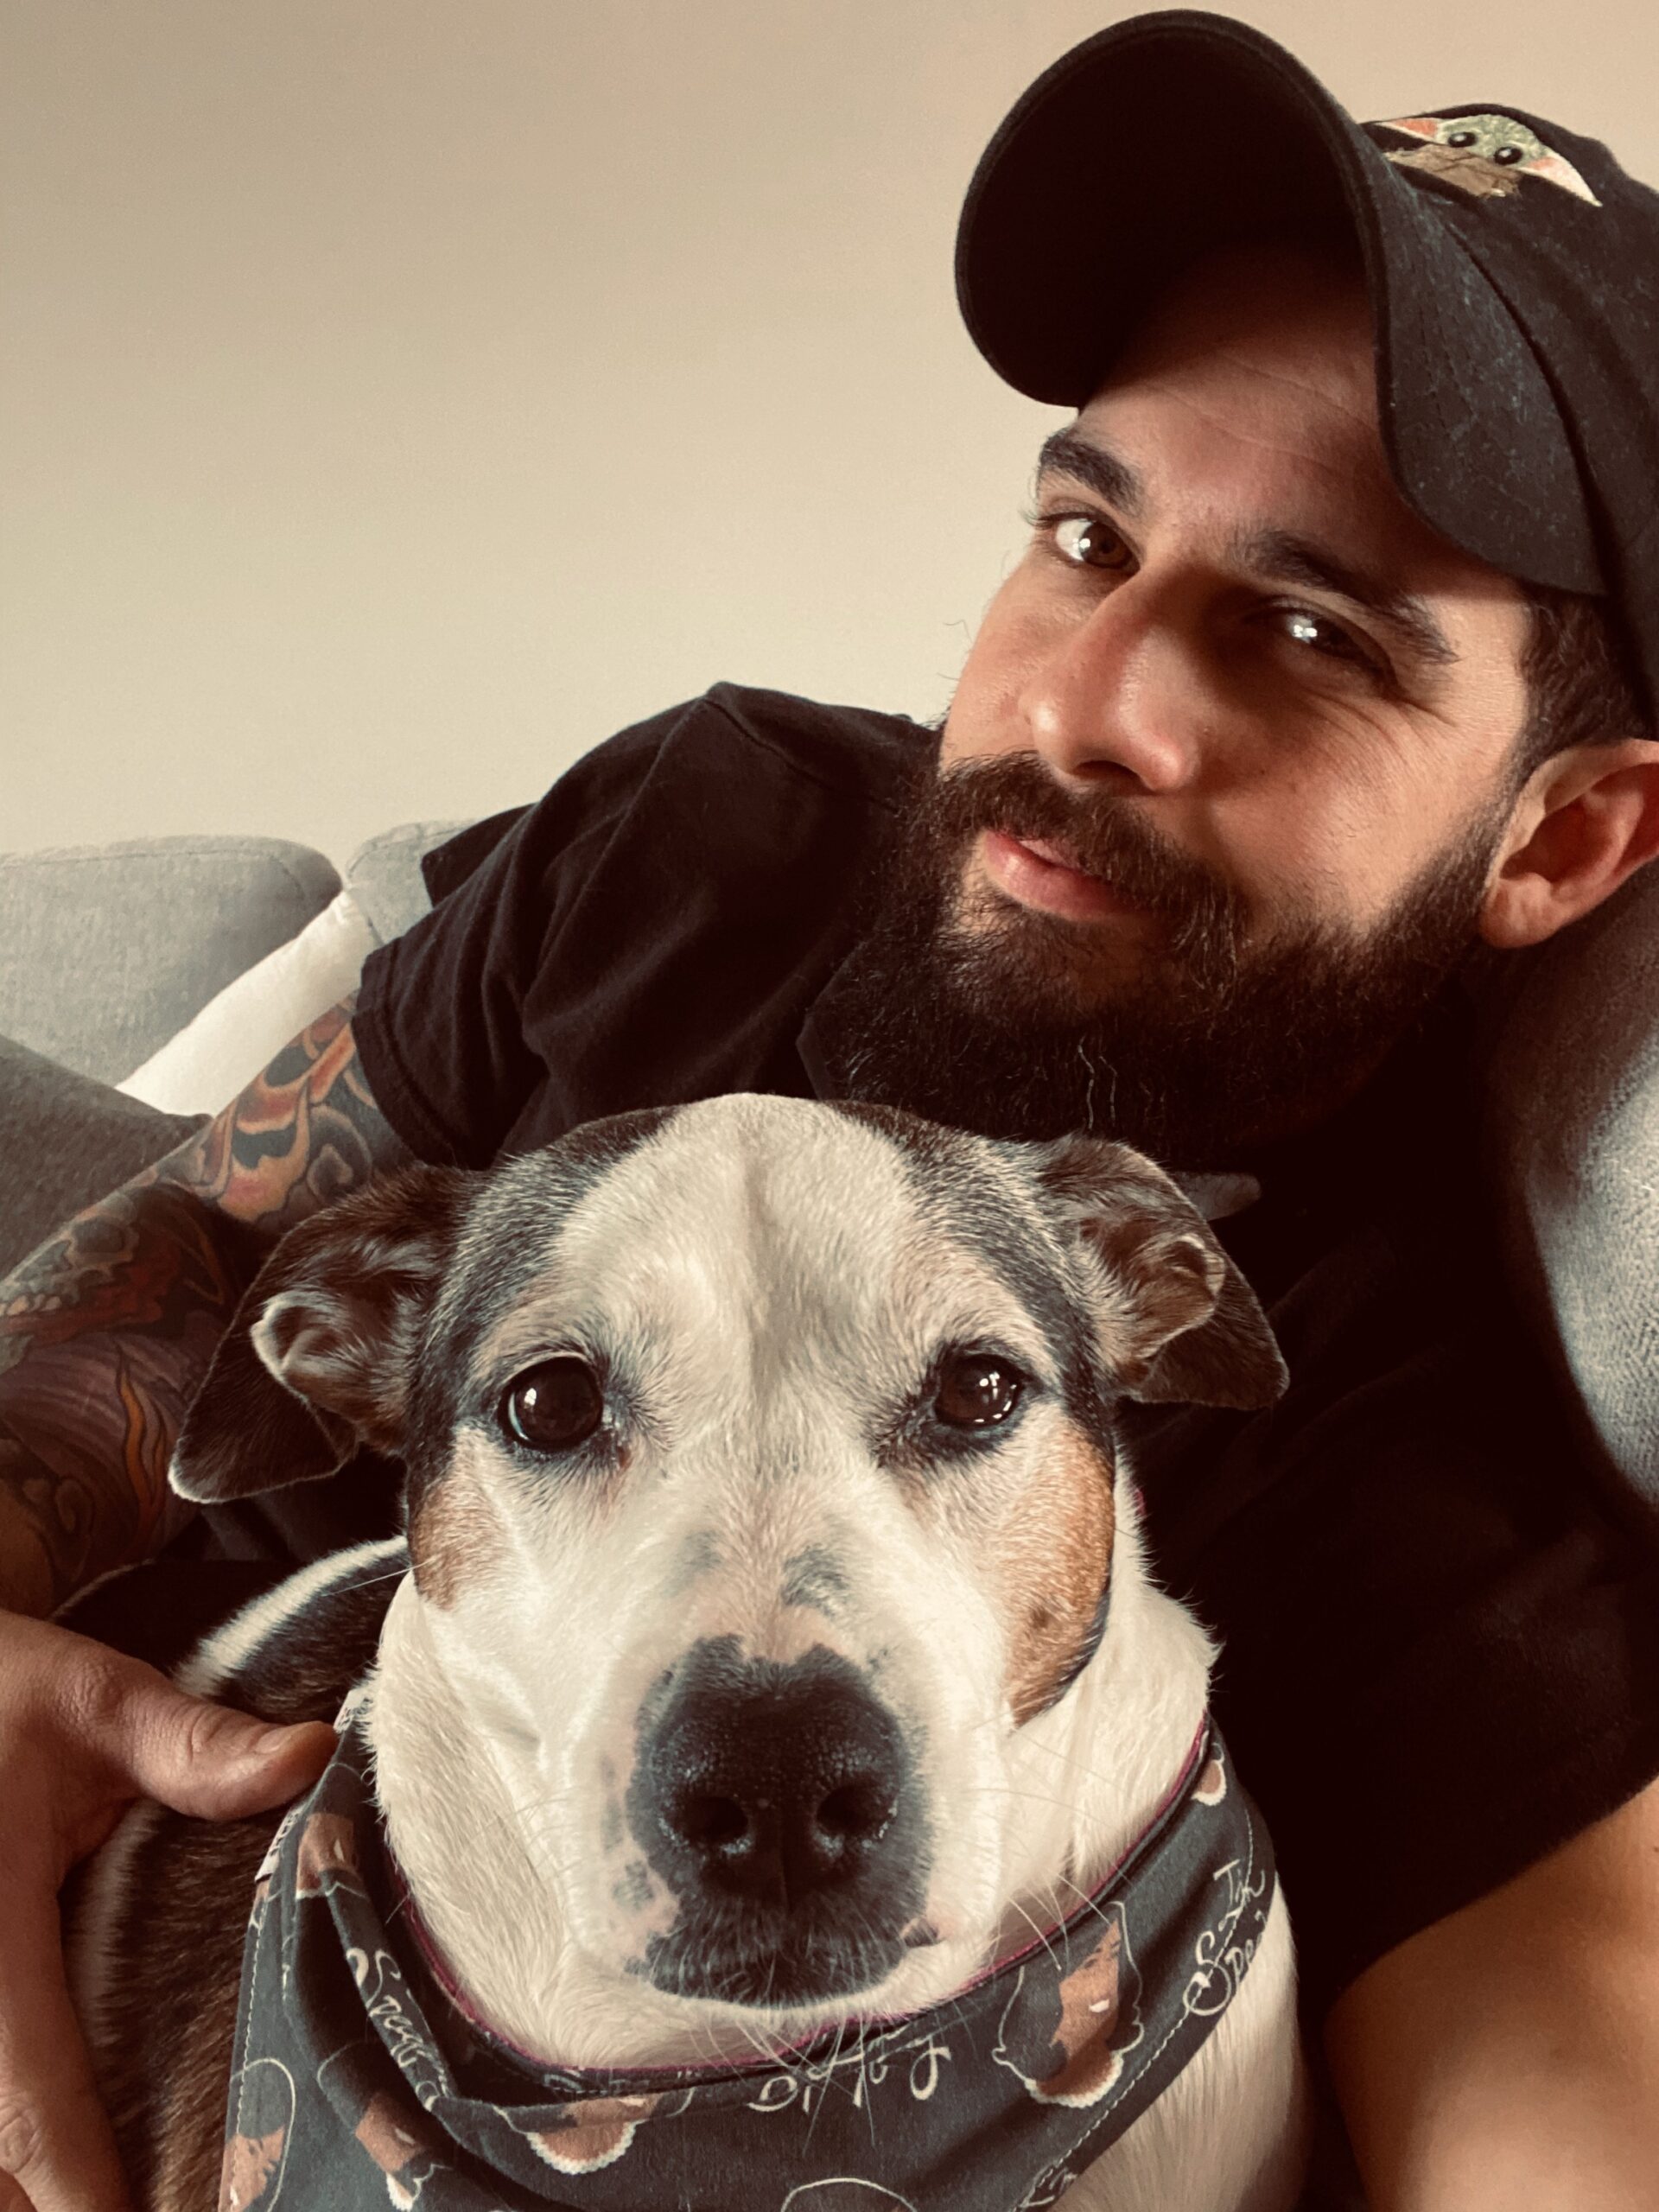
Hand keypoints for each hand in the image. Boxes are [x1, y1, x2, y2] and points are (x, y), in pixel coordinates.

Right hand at [0, 1609, 334, 2211]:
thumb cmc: (8, 1691)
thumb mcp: (99, 1701)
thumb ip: (197, 1747)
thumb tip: (312, 1758)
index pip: (26, 2095)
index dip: (78, 2184)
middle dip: (59, 2199)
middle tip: (166, 2205)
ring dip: (30, 2177)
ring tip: (131, 2192)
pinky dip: (13, 2143)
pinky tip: (73, 2163)